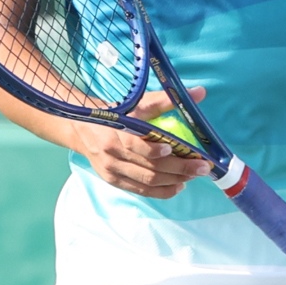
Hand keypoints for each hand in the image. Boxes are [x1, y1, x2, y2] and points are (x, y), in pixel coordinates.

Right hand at [69, 87, 210, 199]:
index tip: (174, 148)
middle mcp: (112, 154)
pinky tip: (178, 185)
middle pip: (148, 168)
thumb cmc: (118, 113)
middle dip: (179, 168)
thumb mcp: (138, 103)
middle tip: (202, 167)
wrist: (84, 128)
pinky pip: (141, 191)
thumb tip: (200, 93)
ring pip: (147, 181)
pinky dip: (162, 191)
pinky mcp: (114, 181)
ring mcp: (112, 171)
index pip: (136, 146)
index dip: (155, 150)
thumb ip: (167, 100)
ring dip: (173, 181)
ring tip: (193, 175)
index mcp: (116, 132)